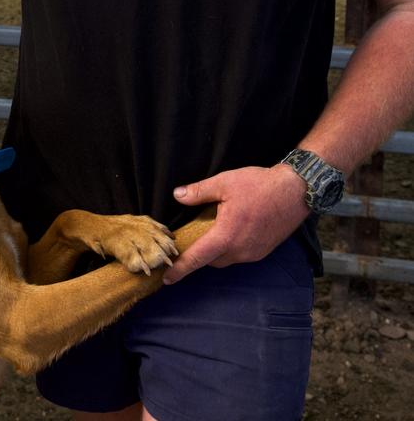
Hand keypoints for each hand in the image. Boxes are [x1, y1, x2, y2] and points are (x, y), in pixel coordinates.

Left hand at [163, 164, 309, 283]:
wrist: (295, 191)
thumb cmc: (260, 185)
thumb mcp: (225, 182)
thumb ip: (199, 192)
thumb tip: (178, 195)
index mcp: (226, 236)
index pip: (197, 258)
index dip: (180, 269)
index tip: (166, 279)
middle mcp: (240, 251)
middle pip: (211, 260)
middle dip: (199, 253)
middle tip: (189, 240)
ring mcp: (253, 253)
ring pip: (226, 258)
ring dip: (216, 250)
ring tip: (212, 231)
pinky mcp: (263, 251)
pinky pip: (239, 255)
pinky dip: (230, 247)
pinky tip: (231, 230)